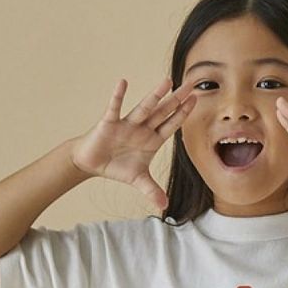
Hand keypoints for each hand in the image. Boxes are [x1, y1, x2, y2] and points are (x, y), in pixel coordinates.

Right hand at [71, 76, 195, 211]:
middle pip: (163, 112)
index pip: (171, 125)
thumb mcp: (138, 180)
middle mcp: (142, 128)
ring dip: (155, 96)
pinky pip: (114, 108)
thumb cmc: (117, 166)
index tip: (195, 100)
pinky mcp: (109, 123)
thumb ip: (152, 191)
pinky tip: (123, 83)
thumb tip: (165, 206)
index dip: (183, 114)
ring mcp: (127, 124)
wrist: (92, 163)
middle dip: (177, 100)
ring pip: (144, 108)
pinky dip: (118, 97)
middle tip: (191, 84)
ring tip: (168, 82)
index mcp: (152, 139)